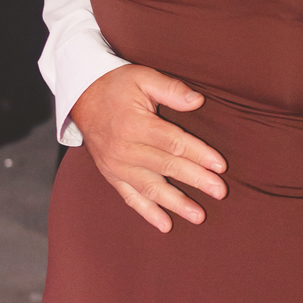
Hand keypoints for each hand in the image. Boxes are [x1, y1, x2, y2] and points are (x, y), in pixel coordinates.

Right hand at [72, 65, 226, 232]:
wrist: (82, 97)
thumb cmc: (118, 85)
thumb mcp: (143, 77)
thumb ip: (171, 89)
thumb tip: (198, 101)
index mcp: (135, 124)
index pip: (173, 142)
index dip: (199, 154)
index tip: (220, 166)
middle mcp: (124, 148)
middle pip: (166, 167)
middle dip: (196, 180)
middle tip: (220, 192)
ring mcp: (116, 165)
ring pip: (151, 188)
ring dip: (176, 203)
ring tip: (198, 216)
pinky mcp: (111, 175)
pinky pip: (130, 197)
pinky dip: (148, 213)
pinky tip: (165, 225)